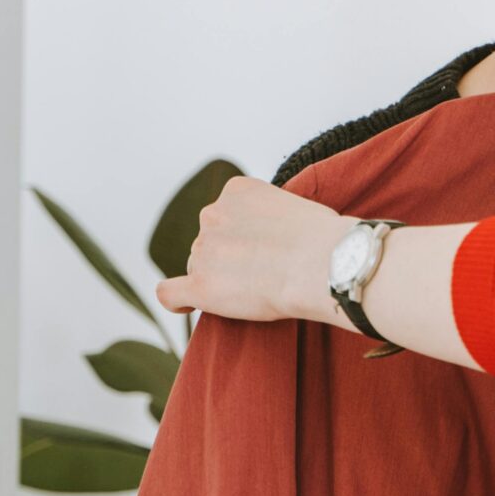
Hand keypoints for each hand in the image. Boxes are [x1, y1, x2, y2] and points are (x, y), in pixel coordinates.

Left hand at [155, 176, 346, 324]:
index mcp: (236, 190)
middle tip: (264, 274)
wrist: (323, 263)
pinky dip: (177, 300)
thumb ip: (270, 217)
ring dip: (219, 278)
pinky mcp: (201, 285)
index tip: (263, 250)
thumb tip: (272, 239)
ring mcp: (204, 249)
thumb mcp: (295, 206)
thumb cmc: (325, 240)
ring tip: (257, 291)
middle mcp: (212, 214)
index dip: (242, 236)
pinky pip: (170, 293)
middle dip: (229, 258)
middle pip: (209, 242)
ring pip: (199, 267)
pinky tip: (188, 304)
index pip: (226, 216)